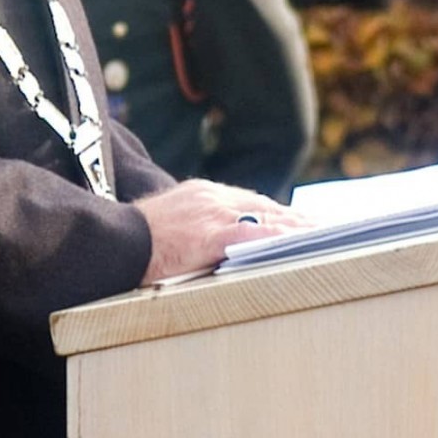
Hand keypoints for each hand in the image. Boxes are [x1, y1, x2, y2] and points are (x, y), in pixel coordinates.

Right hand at [135, 179, 314, 286]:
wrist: (111, 242)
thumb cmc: (133, 240)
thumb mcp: (166, 221)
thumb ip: (194, 225)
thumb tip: (215, 242)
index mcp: (199, 193)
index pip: (250, 200)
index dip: (279, 212)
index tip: (300, 220)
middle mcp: (210, 197)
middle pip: (266, 206)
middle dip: (297, 219)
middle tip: (326, 230)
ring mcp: (212, 215)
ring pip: (268, 218)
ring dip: (299, 229)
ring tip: (325, 238)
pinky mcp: (211, 235)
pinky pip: (255, 235)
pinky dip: (281, 238)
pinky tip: (301, 244)